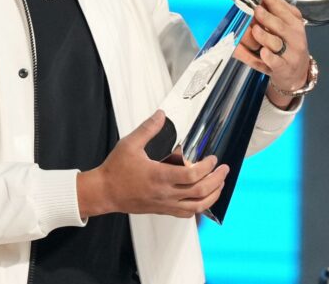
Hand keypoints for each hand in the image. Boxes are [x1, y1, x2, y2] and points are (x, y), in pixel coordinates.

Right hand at [76, 111, 229, 218]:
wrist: (104, 192)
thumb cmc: (115, 170)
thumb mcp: (130, 144)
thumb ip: (148, 129)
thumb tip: (161, 115)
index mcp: (159, 176)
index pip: (192, 175)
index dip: (207, 167)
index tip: (213, 159)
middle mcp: (165, 193)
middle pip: (200, 192)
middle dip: (217, 180)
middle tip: (224, 170)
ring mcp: (164, 204)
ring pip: (197, 206)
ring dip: (213, 195)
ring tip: (220, 184)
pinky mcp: (162, 210)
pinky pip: (186, 213)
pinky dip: (199, 207)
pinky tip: (203, 199)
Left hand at [233, 0, 309, 99]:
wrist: (297, 73)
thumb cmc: (289, 44)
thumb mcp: (286, 24)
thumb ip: (276, 7)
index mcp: (294, 23)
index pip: (284, 10)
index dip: (274, 0)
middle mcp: (295, 37)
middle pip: (281, 26)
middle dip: (268, 18)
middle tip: (257, 10)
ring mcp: (290, 54)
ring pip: (276, 44)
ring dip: (264, 37)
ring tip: (254, 30)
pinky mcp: (284, 68)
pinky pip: (275, 62)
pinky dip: (269, 58)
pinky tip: (263, 52)